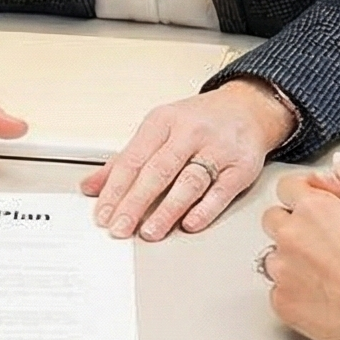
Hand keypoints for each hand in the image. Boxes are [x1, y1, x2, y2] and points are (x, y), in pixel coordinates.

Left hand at [81, 78, 295, 240]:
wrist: (249, 108)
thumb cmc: (199, 121)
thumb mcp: (158, 130)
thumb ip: (125, 160)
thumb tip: (90, 187)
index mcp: (163, 121)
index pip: (133, 158)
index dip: (115, 189)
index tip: (103, 213)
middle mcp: (190, 133)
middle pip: (158, 171)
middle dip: (135, 202)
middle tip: (119, 228)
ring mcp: (218, 149)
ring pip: (189, 182)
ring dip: (167, 210)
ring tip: (150, 232)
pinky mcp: (242, 167)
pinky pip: (221, 191)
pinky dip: (204, 209)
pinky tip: (189, 224)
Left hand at [258, 156, 339, 339]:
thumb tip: (337, 163)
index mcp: (313, 209)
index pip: (287, 187)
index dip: (306, 195)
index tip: (323, 209)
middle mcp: (290, 237)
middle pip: (274, 219)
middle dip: (294, 224)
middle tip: (328, 242)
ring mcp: (283, 273)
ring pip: (274, 255)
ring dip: (292, 258)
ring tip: (329, 271)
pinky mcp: (283, 304)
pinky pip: (278, 290)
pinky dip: (295, 290)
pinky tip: (325, 294)